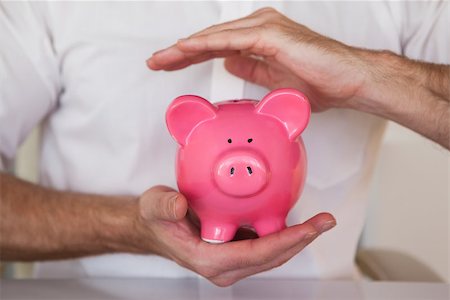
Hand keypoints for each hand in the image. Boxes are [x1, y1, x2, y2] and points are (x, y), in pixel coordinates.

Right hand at [133, 185, 335, 286]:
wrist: (155, 228)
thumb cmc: (156, 219)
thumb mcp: (154, 207)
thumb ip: (164, 206)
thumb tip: (179, 205)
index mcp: (208, 259)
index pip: (254, 254)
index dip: (284, 242)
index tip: (308, 229)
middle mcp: (224, 267)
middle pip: (271, 258)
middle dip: (301, 241)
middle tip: (325, 222)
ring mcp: (232, 262)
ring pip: (272, 255)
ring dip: (297, 239)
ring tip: (321, 222)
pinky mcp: (237, 252)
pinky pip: (266, 247)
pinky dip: (284, 236)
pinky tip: (297, 220)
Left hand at [147, 7, 366, 111]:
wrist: (348, 82)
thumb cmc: (319, 82)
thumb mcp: (273, 80)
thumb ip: (250, 69)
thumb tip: (229, 64)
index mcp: (259, 39)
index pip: (217, 46)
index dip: (191, 56)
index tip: (170, 66)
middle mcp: (259, 28)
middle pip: (211, 40)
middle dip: (180, 53)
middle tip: (156, 62)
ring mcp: (264, 28)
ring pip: (215, 38)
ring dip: (185, 49)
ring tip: (162, 59)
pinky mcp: (270, 35)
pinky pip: (230, 40)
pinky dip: (205, 44)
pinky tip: (185, 50)